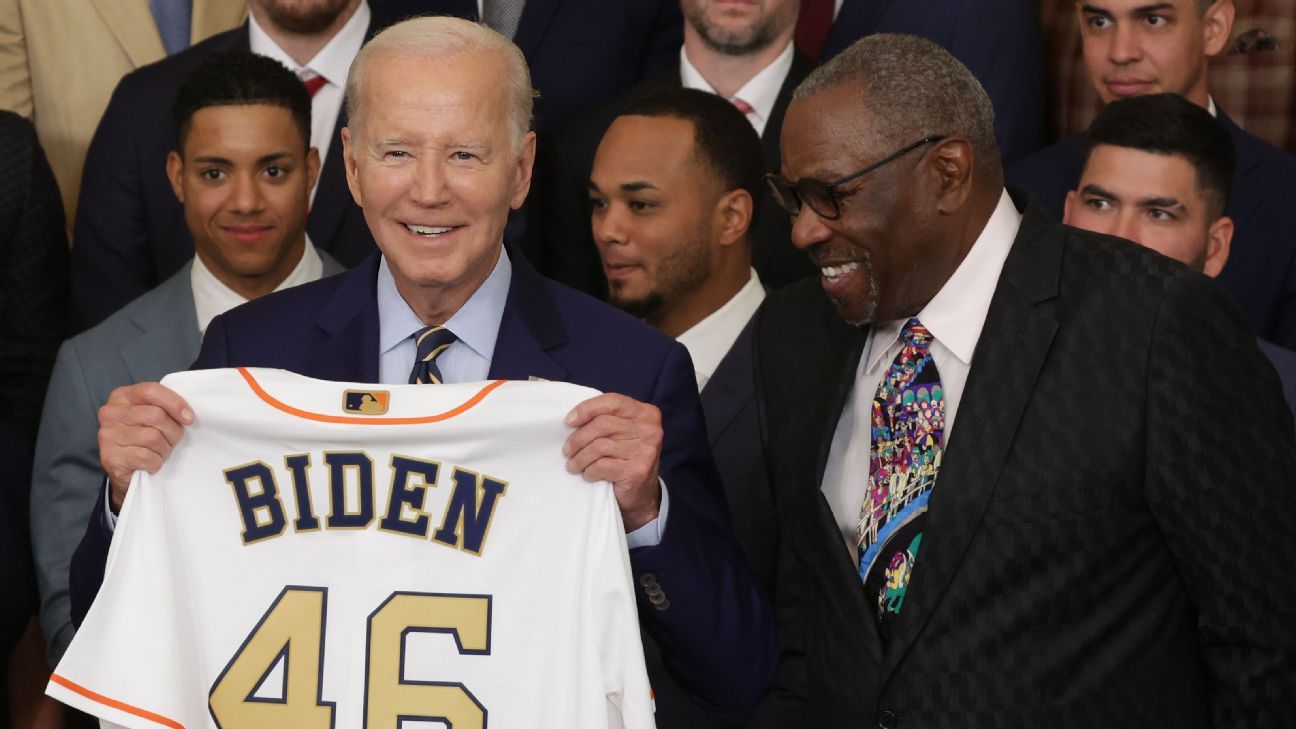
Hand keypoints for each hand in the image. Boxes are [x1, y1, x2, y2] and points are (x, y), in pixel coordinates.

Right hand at [98, 382, 192, 513]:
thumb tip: (187, 415)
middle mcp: (111, 413)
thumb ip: (164, 407)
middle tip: (171, 440)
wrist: (124, 470)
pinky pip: (146, 457)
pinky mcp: (110, 457)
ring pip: (153, 437)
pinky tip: (151, 463)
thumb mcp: (151, 415)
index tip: (189, 418)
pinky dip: (155, 462)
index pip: (151, 391)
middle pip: (156, 415)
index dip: (175, 403)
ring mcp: (108, 435)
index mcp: (122, 396)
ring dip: (164, 449)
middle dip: (172, 431)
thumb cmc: (142, 438)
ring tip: (159, 452)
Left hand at [563, 393, 662, 531]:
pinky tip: (588, 474)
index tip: (569, 421)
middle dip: (578, 438)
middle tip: (567, 451)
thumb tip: (572, 419)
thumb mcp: (622, 433)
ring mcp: (646, 450)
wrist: (642, 496)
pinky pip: (602, 466)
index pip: (613, 401)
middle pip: (602, 424)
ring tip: (573, 465)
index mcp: (646, 413)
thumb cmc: (625, 459)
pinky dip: (589, 471)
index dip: (587, 409)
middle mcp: (650, 429)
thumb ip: (606, 420)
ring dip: (580, 458)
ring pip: (599, 446)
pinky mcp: (638, 470)